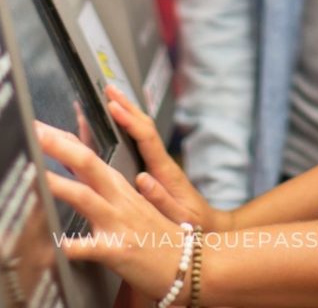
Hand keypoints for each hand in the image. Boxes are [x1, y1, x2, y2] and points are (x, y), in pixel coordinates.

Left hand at [35, 121, 186, 299]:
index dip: (63, 137)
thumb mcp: (129, 203)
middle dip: (58, 146)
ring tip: (34, 177)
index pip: (88, 153)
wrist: (187, 261)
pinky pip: (95, 248)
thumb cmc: (156, 234)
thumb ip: (104, 184)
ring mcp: (119, 222)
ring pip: (86, 197)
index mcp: (119, 185)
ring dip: (60, 185)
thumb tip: (77, 167)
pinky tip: (59, 244)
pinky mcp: (120, 251)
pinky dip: (77, 246)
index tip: (39, 125)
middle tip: (34, 131)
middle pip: (87, 163)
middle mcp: (118, 197)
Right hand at [105, 85, 231, 232]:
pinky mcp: (157, 169)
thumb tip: (142, 179)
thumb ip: (161, 200)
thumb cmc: (192, 227)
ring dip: (128, 112)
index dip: (130, 121)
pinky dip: (130, 127)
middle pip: (145, 126)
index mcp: (166, 171)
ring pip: (144, 130)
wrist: (208, 228)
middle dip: (127, 106)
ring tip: (111, 96)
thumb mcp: (178, 218)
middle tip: (109, 89)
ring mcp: (160, 164)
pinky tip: (120, 122)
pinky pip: (141, 141)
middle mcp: (163, 162)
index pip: (146, 138)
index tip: (113, 107)